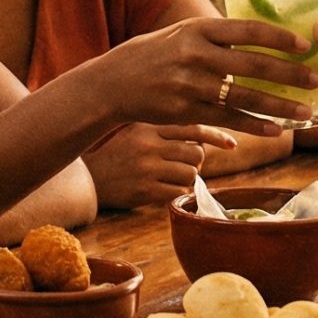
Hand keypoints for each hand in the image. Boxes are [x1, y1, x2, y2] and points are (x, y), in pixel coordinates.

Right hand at [77, 17, 317, 132]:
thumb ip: (216, 35)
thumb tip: (259, 33)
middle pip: (253, 65)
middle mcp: (196, 55)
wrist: (113, 83)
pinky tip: (274, 130)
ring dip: (279, 105)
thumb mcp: (182, 34)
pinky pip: (227, 119)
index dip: (279, 37)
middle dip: (289, 74)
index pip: (247, 30)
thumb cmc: (154, 54)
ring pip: (244, 97)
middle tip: (316, 79)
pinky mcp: (186, 111)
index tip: (305, 45)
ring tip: (304, 111)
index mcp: (198, 29)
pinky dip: (253, 125)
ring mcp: (190, 85)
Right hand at [84, 123, 236, 207]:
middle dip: (197, 161)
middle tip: (187, 164)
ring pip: (191, 173)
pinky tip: (166, 190)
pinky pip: (178, 192)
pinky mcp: (144, 190)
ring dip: (189, 178)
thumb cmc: (114, 152)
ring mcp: (147, 168)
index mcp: (148, 125)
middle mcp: (149, 144)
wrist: (85, 179)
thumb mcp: (134, 129)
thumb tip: (203, 129)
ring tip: (174, 177)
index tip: (232, 144)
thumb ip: (163, 124)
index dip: (216, 136)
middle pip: (196, 152)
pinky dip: (178, 193)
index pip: (192, 126)